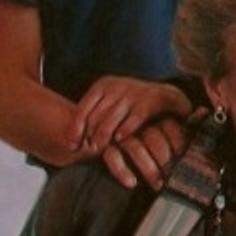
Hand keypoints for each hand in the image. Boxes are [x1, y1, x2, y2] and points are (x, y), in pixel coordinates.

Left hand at [67, 76, 190, 154]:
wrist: (165, 95)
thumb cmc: (131, 104)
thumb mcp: (110, 102)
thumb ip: (93, 116)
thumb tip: (69, 142)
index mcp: (103, 85)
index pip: (82, 109)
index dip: (74, 130)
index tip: (71, 147)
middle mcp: (117, 86)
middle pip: (96, 116)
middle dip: (90, 136)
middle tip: (88, 151)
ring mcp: (134, 93)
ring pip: (111, 119)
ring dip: (104, 137)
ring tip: (101, 150)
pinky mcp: (150, 102)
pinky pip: (133, 119)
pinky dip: (125, 130)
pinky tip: (120, 140)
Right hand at [102, 115, 189, 189]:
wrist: (103, 122)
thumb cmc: (144, 126)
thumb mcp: (163, 122)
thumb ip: (185, 120)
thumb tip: (204, 112)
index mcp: (154, 113)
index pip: (171, 127)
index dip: (180, 145)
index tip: (189, 162)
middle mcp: (138, 121)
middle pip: (154, 138)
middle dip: (166, 161)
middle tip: (175, 179)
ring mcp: (120, 132)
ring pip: (135, 148)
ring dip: (149, 169)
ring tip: (159, 186)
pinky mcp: (103, 144)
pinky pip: (112, 156)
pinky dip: (122, 170)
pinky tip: (132, 183)